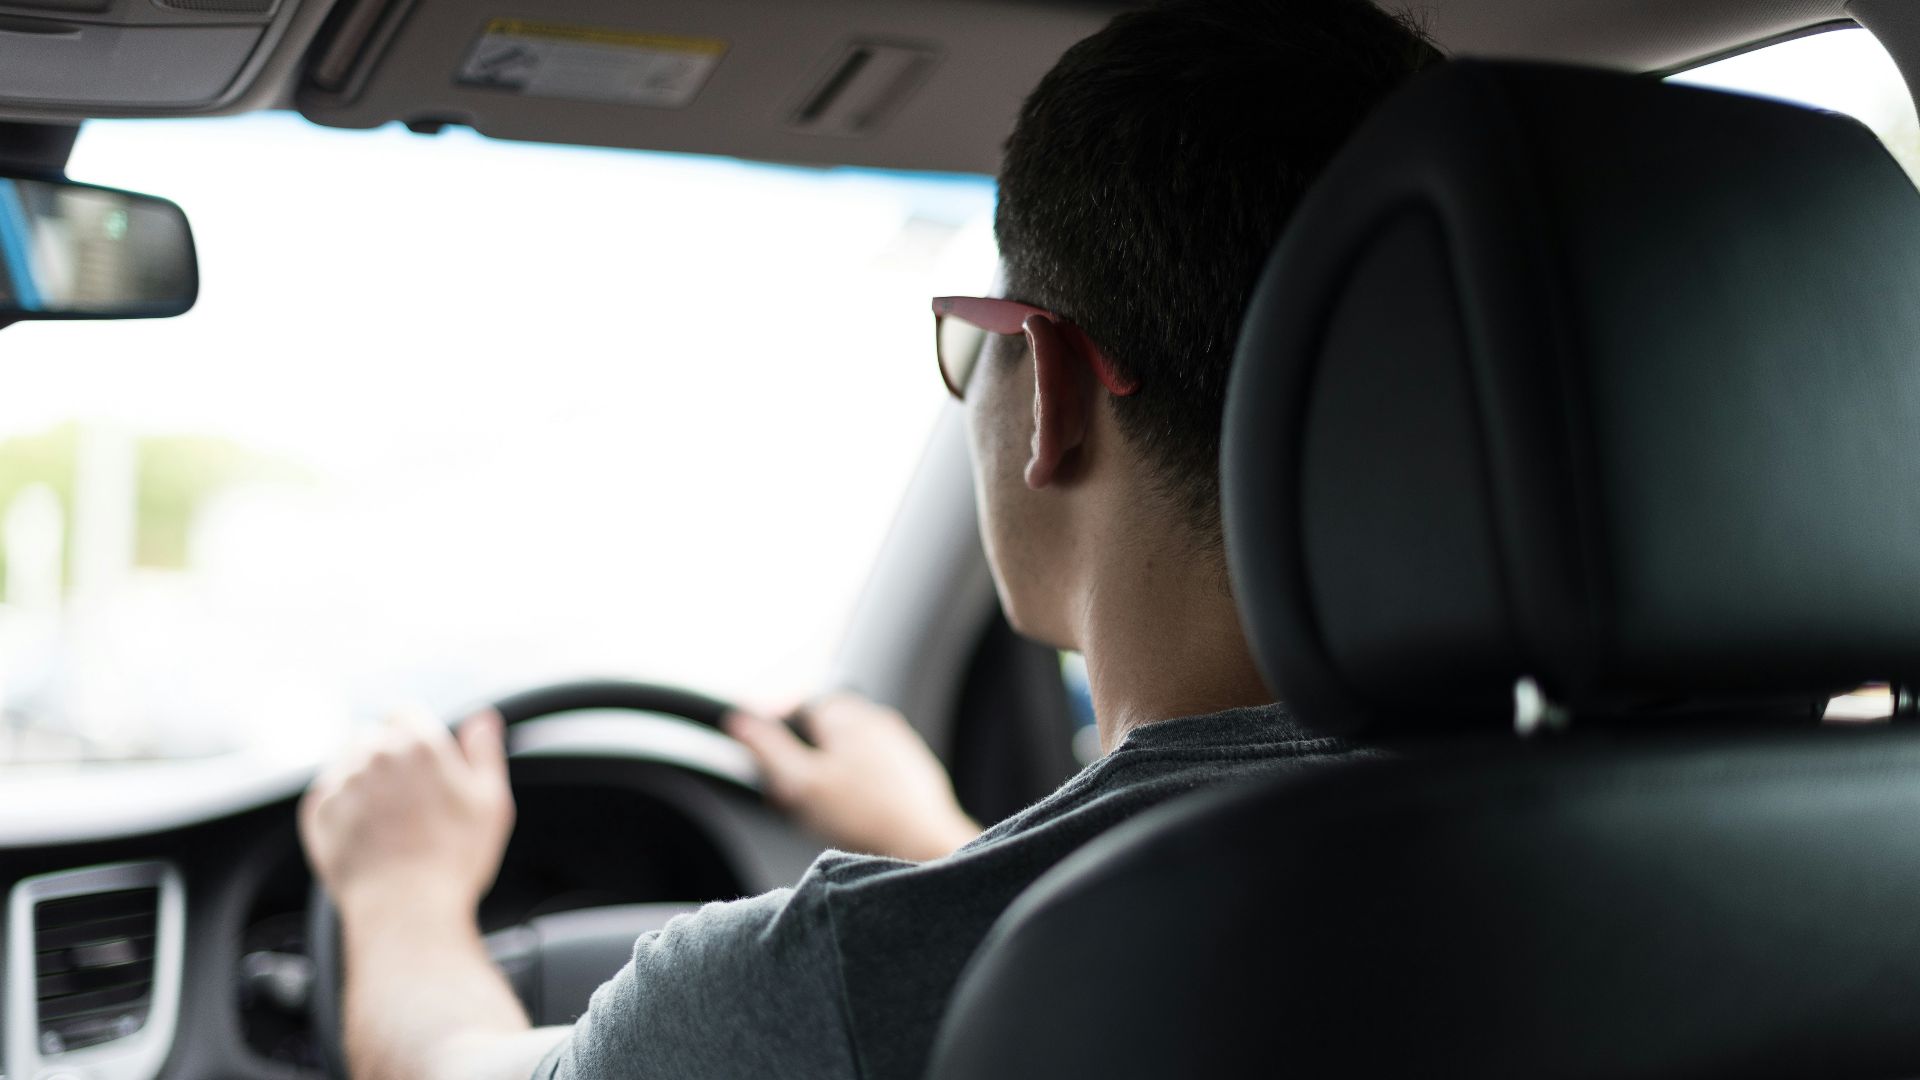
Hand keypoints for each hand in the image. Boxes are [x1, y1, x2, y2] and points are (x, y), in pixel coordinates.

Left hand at [299, 709, 514, 920]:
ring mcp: (342, 782)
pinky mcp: (317, 812)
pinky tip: (365, 833)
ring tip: (385, 820)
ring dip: (362, 780)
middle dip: (386, 759)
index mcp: (418, 744)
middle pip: (373, 737)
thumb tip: (482, 720)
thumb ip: (484, 752)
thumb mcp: (491, 802)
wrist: (405, 910)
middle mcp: (374, 755)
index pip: (404, 713)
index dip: (414, 734)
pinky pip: (327, 794)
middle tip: (406, 799)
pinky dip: (341, 807)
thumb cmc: (453, 860)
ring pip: (347, 763)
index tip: (420, 763)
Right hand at [726, 693, 980, 861]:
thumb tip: (739, 720)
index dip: (776, 738)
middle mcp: (875, 718)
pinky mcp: (912, 768)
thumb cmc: (864, 816)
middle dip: (803, 760)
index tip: (772, 770)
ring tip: (824, 811)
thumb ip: (766, 748)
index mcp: (845, 713)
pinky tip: (854, 816)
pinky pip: (872, 771)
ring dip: (829, 775)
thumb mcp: (800, 783)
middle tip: (794, 797)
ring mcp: (897, 742)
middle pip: (822, 732)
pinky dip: (856, 787)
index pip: (796, 709)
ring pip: (847, 752)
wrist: (924, 845)